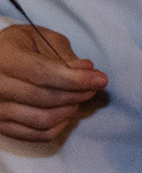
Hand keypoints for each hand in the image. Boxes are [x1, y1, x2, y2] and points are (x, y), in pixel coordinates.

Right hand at [0, 24, 106, 143]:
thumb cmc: (19, 46)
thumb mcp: (39, 37)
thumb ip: (63, 53)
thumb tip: (86, 69)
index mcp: (4, 59)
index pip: (43, 74)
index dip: (76, 79)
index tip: (101, 79)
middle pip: (46, 98)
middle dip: (78, 93)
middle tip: (93, 86)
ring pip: (44, 119)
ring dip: (70, 109)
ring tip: (78, 96)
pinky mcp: (1, 126)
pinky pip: (37, 134)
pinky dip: (59, 125)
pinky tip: (65, 111)